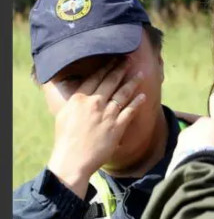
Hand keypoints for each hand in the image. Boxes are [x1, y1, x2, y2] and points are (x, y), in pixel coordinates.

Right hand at [47, 58, 145, 198]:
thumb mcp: (65, 114)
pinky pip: (130, 111)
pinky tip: (143, 95)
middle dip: (121, 68)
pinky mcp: (117, 127)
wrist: (73, 160)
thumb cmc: (65, 139)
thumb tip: (82, 93)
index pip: (95, 77)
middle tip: (130, 59)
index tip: (114, 58)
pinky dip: (137, 102)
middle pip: (111, 81)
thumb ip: (76, 101)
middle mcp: (94, 103)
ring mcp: (107, 115)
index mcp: (79, 99)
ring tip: (140, 74)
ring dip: (133, 82)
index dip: (107, 67)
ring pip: (123, 93)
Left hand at [173, 117, 213, 172]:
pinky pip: (185, 161)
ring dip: (198, 156)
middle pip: (202, 137)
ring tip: (207, 168)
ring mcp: (180, 143)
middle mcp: (191, 128)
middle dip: (208, 146)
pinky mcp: (173, 157)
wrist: (204, 163)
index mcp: (208, 121)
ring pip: (192, 149)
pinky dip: (191, 165)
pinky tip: (199, 173)